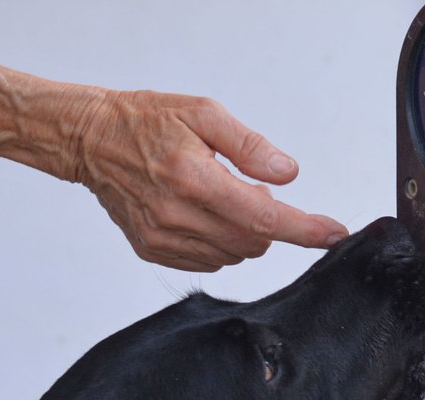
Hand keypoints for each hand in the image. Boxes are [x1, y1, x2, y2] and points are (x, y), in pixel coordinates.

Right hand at [66, 90, 349, 271]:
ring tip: (220, 195)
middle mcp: (176, 214)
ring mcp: (161, 238)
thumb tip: (287, 175)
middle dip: (267, 222)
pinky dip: (218, 243)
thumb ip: (249, 146)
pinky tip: (202, 214)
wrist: (91, 140)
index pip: (263, 218)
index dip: (305, 229)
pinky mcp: (151, 250)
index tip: (333, 234)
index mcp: (193, 177)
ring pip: (231, 256)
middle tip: (249, 187)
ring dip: (242, 232)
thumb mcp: (204, 112)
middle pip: (252, 242)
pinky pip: (206, 262)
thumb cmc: (146, 121)